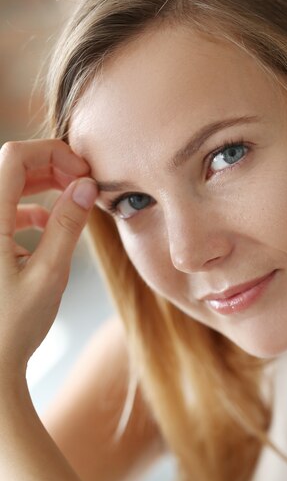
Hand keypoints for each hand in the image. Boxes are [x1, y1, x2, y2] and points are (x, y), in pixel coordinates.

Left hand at [0, 139, 97, 381]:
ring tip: (72, 204)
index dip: (52, 153)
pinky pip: (5, 210)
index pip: (14, 158)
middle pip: (12, 168)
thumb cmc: (13, 327)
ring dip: (43, 187)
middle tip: (83, 185)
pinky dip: (30, 209)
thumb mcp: (49, 274)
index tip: (82, 172)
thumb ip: (67, 226)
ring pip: (10, 187)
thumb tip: (85, 186)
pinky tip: (48, 228)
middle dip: (51, 168)